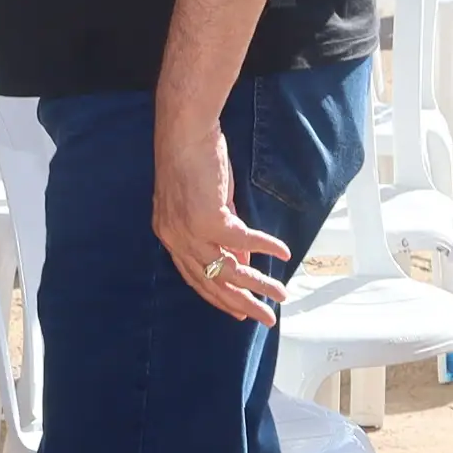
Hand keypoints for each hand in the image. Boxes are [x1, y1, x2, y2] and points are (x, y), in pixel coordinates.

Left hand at [154, 109, 288, 324]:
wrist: (184, 133)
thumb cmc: (194, 162)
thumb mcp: (206, 205)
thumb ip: (222, 234)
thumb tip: (244, 260)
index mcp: (170, 237)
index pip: (195, 278)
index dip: (219, 297)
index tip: (239, 313)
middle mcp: (176, 240)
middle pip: (212, 283)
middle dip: (241, 303)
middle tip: (264, 319)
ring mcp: (190, 231)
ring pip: (229, 269)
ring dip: (258, 284)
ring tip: (280, 294)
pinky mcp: (208, 218)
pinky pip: (243, 240)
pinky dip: (265, 246)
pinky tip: (283, 253)